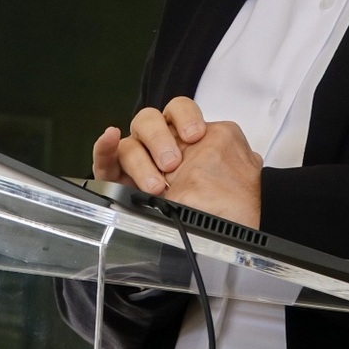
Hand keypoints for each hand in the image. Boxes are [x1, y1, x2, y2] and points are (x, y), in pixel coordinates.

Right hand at [90, 99, 261, 229]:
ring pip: (128, 144)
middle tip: (172, 164)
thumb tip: (244, 159)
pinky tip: (109, 138)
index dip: (185, 116)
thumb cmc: (223, 209)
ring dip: (140, 159)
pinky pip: (104, 161)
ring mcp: (136, 161)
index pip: (179, 110)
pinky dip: (104, 149)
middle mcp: (158, 145)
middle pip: (148, 121)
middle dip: (160, 139)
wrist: (213, 239)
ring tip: (155, 184)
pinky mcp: (117, 179)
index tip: (195, 135)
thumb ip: (222, 162)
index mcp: (184, 137)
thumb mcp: (227, 180)